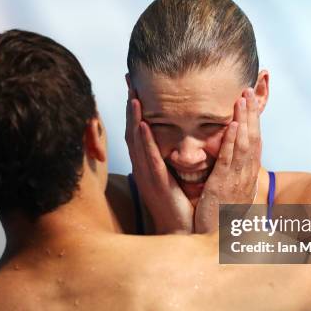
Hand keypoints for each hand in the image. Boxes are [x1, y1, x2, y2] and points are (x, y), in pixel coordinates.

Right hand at [125, 95, 193, 232]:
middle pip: (133, 131)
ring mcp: (149, 176)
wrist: (181, 230)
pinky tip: (144, 126)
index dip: (136, 107)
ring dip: (134, 119)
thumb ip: (171, 155)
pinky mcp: (157, 185)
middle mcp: (145, 167)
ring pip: (138, 143)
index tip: (136, 85)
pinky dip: (146, 142)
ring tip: (133, 96)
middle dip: (130, 106)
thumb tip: (176, 135)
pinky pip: (151, 160)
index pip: (140, 130)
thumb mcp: (173, 174)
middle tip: (129, 80)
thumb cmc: (179, 204)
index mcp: (149, 163)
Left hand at [194, 88, 261, 232]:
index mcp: (246, 177)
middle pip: (253, 139)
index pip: (253, 143)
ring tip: (242, 98)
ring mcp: (237, 182)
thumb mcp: (228, 196)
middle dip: (252, 114)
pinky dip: (232, 142)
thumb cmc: (220, 221)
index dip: (253, 121)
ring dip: (245, 120)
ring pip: (244, 145)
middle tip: (249, 89)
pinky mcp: (223, 188)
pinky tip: (232, 126)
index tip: (250, 101)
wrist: (217, 246)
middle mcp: (246, 177)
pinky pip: (229, 161)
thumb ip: (229, 178)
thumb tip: (228, 164)